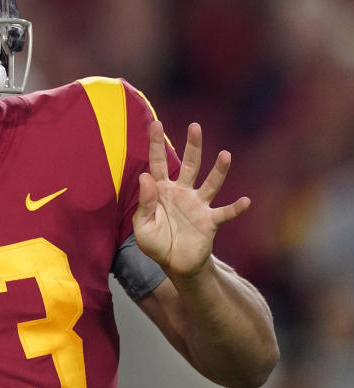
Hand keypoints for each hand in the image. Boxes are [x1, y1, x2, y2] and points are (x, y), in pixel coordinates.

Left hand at [133, 121, 250, 278]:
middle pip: (189, 165)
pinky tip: (245, 201)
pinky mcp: (210, 222)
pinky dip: (235, 208)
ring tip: (225, 155)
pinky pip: (225, 213)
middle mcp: (182, 193)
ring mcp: (198, 205)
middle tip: (196, 126)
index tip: (156, 124)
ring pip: (210, 183)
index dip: (157, 144)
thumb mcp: (142, 226)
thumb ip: (145, 203)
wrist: (174, 263)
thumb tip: (145, 177)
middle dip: (192, 146)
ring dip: (218, 170)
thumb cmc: (156, 242)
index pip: (158, 163)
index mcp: (161, 191)